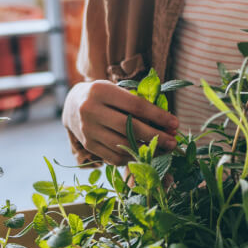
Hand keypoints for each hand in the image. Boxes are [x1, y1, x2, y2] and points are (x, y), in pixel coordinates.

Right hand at [63, 80, 179, 165]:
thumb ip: (137, 102)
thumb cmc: (104, 96)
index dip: (158, 116)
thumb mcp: (117, 90)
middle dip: (156, 136)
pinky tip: (145, 154)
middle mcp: (91, 110)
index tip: (175, 124)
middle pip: (130, 127)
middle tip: (173, 142)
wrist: (72, 104)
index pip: (136, 106)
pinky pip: (114, 156)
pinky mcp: (88, 145)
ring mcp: (88, 130)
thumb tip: (167, 123)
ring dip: (147, 150)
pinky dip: (132, 157)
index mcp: (101, 91)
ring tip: (163, 150)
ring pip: (122, 145)